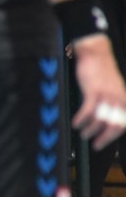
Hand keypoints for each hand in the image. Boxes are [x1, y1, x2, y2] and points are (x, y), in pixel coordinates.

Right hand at [71, 35, 125, 149]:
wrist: (95, 53)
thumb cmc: (101, 70)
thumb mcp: (112, 87)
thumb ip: (111, 101)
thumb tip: (103, 117)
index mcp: (124, 99)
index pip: (123, 123)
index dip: (113, 135)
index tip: (103, 142)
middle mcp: (118, 98)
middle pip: (114, 125)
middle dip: (104, 137)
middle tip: (95, 143)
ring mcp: (106, 95)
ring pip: (100, 120)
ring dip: (90, 130)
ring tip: (82, 133)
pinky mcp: (94, 91)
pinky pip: (87, 110)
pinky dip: (81, 119)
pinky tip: (75, 123)